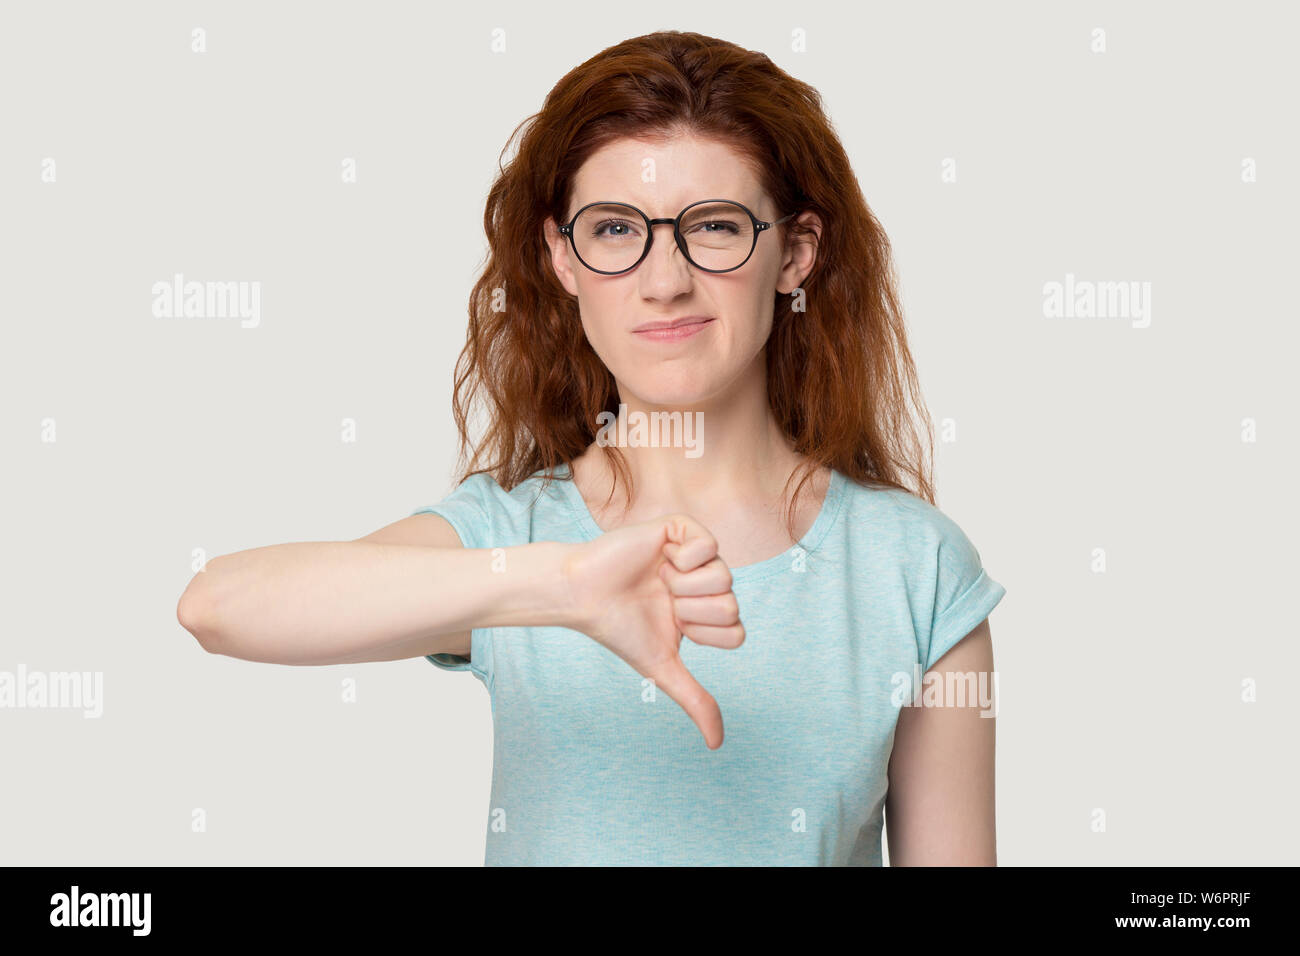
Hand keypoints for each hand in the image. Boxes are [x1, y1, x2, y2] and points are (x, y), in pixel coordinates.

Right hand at [562, 513, 744, 749]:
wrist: (583, 596)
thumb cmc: (619, 629)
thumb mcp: (662, 668)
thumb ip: (695, 701)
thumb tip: (717, 745)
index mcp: (705, 611)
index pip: (736, 630)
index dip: (705, 634)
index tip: (675, 627)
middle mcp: (704, 581)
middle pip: (732, 604)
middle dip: (693, 612)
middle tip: (664, 602)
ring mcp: (694, 554)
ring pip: (724, 576)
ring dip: (685, 586)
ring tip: (659, 580)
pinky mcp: (680, 528)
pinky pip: (708, 544)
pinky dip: (683, 558)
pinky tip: (661, 559)